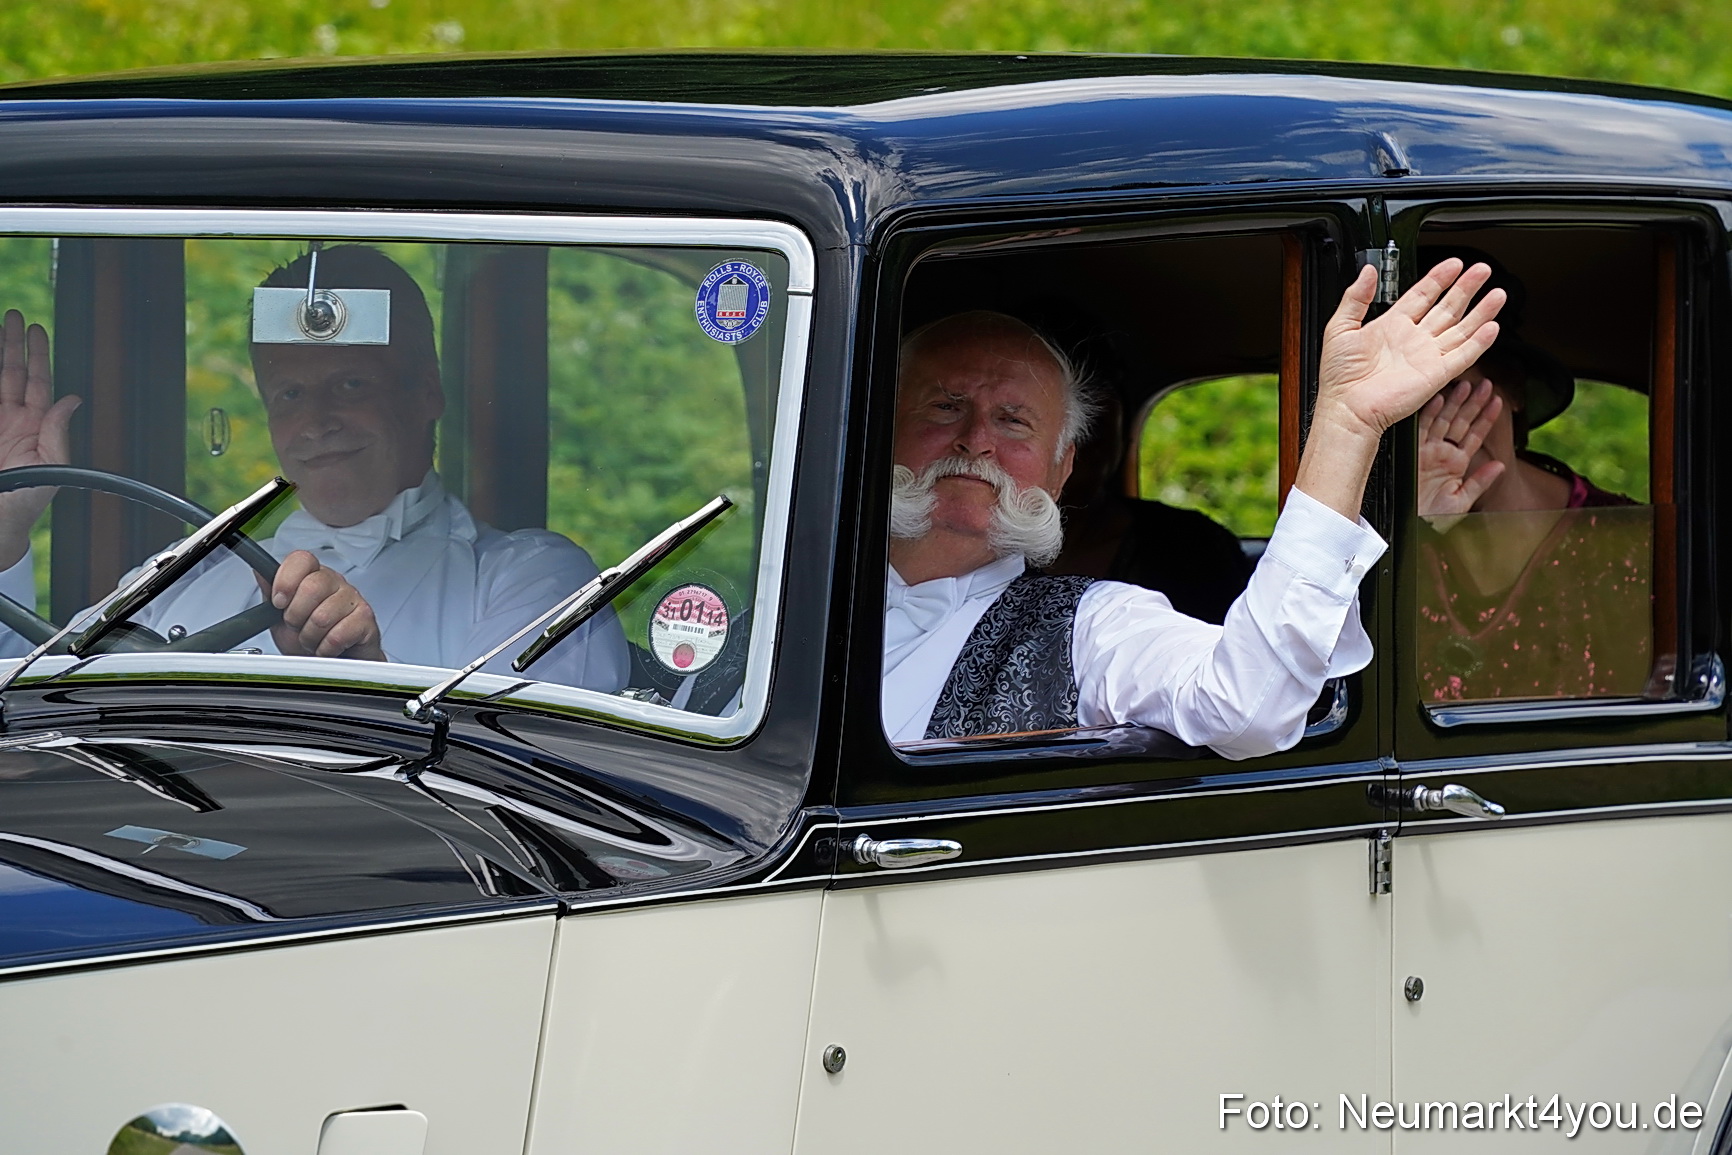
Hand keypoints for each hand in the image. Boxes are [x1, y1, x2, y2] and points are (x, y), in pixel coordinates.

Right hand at [0, 310, 79, 568]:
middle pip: (11, 371)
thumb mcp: (50, 468)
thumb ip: (58, 433)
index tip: (34, 329)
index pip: (37, 381)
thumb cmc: (27, 501)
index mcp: (34, 425)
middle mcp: (12, 418)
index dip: (37, 355)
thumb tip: (73, 399)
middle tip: (13, 315)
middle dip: (12, 343)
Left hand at [259, 550, 384, 660]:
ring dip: (311, 637)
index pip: (302, 559)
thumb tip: (260, 571)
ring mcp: (353, 599)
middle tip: (298, 626)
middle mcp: (335, 583)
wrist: (330, 665)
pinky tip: (328, 646)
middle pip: (311, 587)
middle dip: (296, 616)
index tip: (279, 602)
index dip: (286, 581)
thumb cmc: (308, 638)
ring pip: (322, 616)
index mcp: (313, 576)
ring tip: (314, 639)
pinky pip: (338, 635)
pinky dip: (326, 648)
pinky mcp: (366, 619)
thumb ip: (269, 593)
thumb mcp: (279, 616)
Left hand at [1294, 259, 1505, 520]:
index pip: (1422, 295)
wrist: (1347, 408)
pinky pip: (1464, 355)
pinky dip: (1479, 342)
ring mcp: (1427, 357)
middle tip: (1482, 270)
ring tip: (1498, 294)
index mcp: (1391, 326)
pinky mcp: (1437, 375)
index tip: (1454, 264)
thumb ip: (1355, 297)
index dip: (1439, 278)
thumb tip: (1367, 270)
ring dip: (1481, 311)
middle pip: (1447, 307)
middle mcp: (1413, 340)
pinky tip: (1492, 327)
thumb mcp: (1340, 328)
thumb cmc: (1339, 378)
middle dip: (1466, 288)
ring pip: (1461, 329)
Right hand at [1417, 372, 1505, 523]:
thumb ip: (1480, 483)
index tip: (1498, 401)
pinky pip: (1423, 427)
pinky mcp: (1412, 451)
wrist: (1406, 527)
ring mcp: (1426, 450)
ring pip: (1444, 420)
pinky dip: (1431, 412)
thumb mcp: (1461, 502)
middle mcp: (1441, 453)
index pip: (1475, 435)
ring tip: (1468, 385)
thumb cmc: (1430, 518)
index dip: (1487, 418)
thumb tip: (1499, 465)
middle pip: (1461, 422)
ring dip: (1456, 402)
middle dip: (1474, 403)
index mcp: (1455, 463)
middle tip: (1486, 384)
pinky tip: (1440, 398)